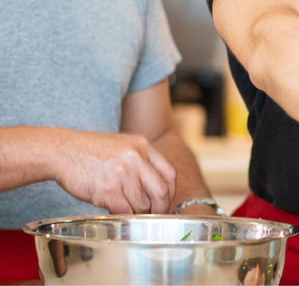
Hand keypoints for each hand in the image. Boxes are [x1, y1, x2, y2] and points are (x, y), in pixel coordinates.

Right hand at [53, 130, 176, 214]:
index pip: (169, 173)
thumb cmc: (92, 151)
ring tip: (130, 212)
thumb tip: (158, 188)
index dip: (171, 191)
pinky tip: (118, 214)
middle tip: (154, 215)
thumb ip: (142, 161)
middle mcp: (136, 157)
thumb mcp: (124, 145)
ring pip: (142, 204)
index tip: (167, 201)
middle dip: (160, 208)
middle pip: (161, 191)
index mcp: (143, 145)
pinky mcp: (107, 189)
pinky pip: (125, 211)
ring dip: (138, 213)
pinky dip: (124, 217)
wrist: (63, 150)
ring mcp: (122, 173)